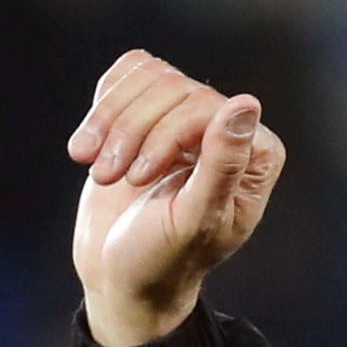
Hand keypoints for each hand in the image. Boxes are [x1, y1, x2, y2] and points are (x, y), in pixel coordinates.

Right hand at [68, 51, 285, 346]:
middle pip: (173, 87)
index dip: (164, 134)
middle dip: (131, 130)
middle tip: (107, 176)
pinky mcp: (151, 113)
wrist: (121, 272)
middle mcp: (229, 130)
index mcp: (255, 155)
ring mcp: (188, 119)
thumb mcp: (193, 219)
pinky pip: (129, 74)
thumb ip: (222, 166)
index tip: (136, 176)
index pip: (206, 106)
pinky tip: (92, 143)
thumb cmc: (163, 258)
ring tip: (94, 164)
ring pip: (149, 77)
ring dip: (109, 119)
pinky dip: (102, 105)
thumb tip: (247, 104)